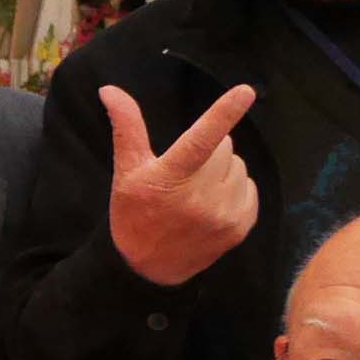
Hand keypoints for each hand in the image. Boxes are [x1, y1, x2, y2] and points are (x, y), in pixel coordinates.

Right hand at [103, 83, 257, 285]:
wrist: (147, 269)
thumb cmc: (134, 214)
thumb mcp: (126, 172)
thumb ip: (126, 128)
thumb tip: (109, 90)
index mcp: (171, 178)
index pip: (202, 139)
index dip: (224, 112)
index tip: (245, 91)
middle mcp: (200, 197)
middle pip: (225, 146)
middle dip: (210, 151)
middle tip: (186, 172)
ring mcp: (223, 215)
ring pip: (239, 166)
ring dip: (223, 171)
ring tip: (198, 190)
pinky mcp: (239, 227)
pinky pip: (250, 188)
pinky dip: (235, 190)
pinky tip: (213, 202)